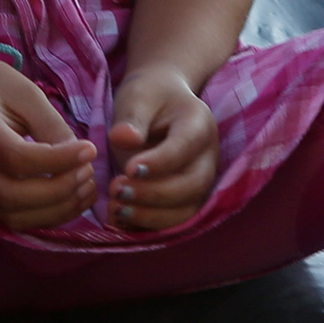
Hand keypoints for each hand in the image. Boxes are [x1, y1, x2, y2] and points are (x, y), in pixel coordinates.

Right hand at [0, 48, 97, 230]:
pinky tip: (75, 198)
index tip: (89, 149)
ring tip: (87, 186)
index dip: (56, 160)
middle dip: (58, 190)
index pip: (14, 157)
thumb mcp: (27, 95)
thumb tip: (80, 160)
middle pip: (10, 195)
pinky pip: (15, 221)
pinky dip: (49, 217)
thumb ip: (52, 127)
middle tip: (88, 171)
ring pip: (13, 216)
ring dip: (57, 209)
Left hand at [104, 66, 216, 231]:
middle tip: (116, 189)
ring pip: (187, 210)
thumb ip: (131, 117)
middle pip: (192, 186)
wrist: (161, 103)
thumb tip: (124, 138)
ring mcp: (200, 181)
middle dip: (154, 194)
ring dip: (151, 216)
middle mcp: (207, 156)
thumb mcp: (137, 96)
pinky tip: (119, 220)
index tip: (129, 169)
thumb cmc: (149, 97)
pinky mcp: (186, 199)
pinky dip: (147, 225)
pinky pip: (173, 221)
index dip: (159, 163)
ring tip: (115, 209)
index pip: (185, 148)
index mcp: (199, 124)